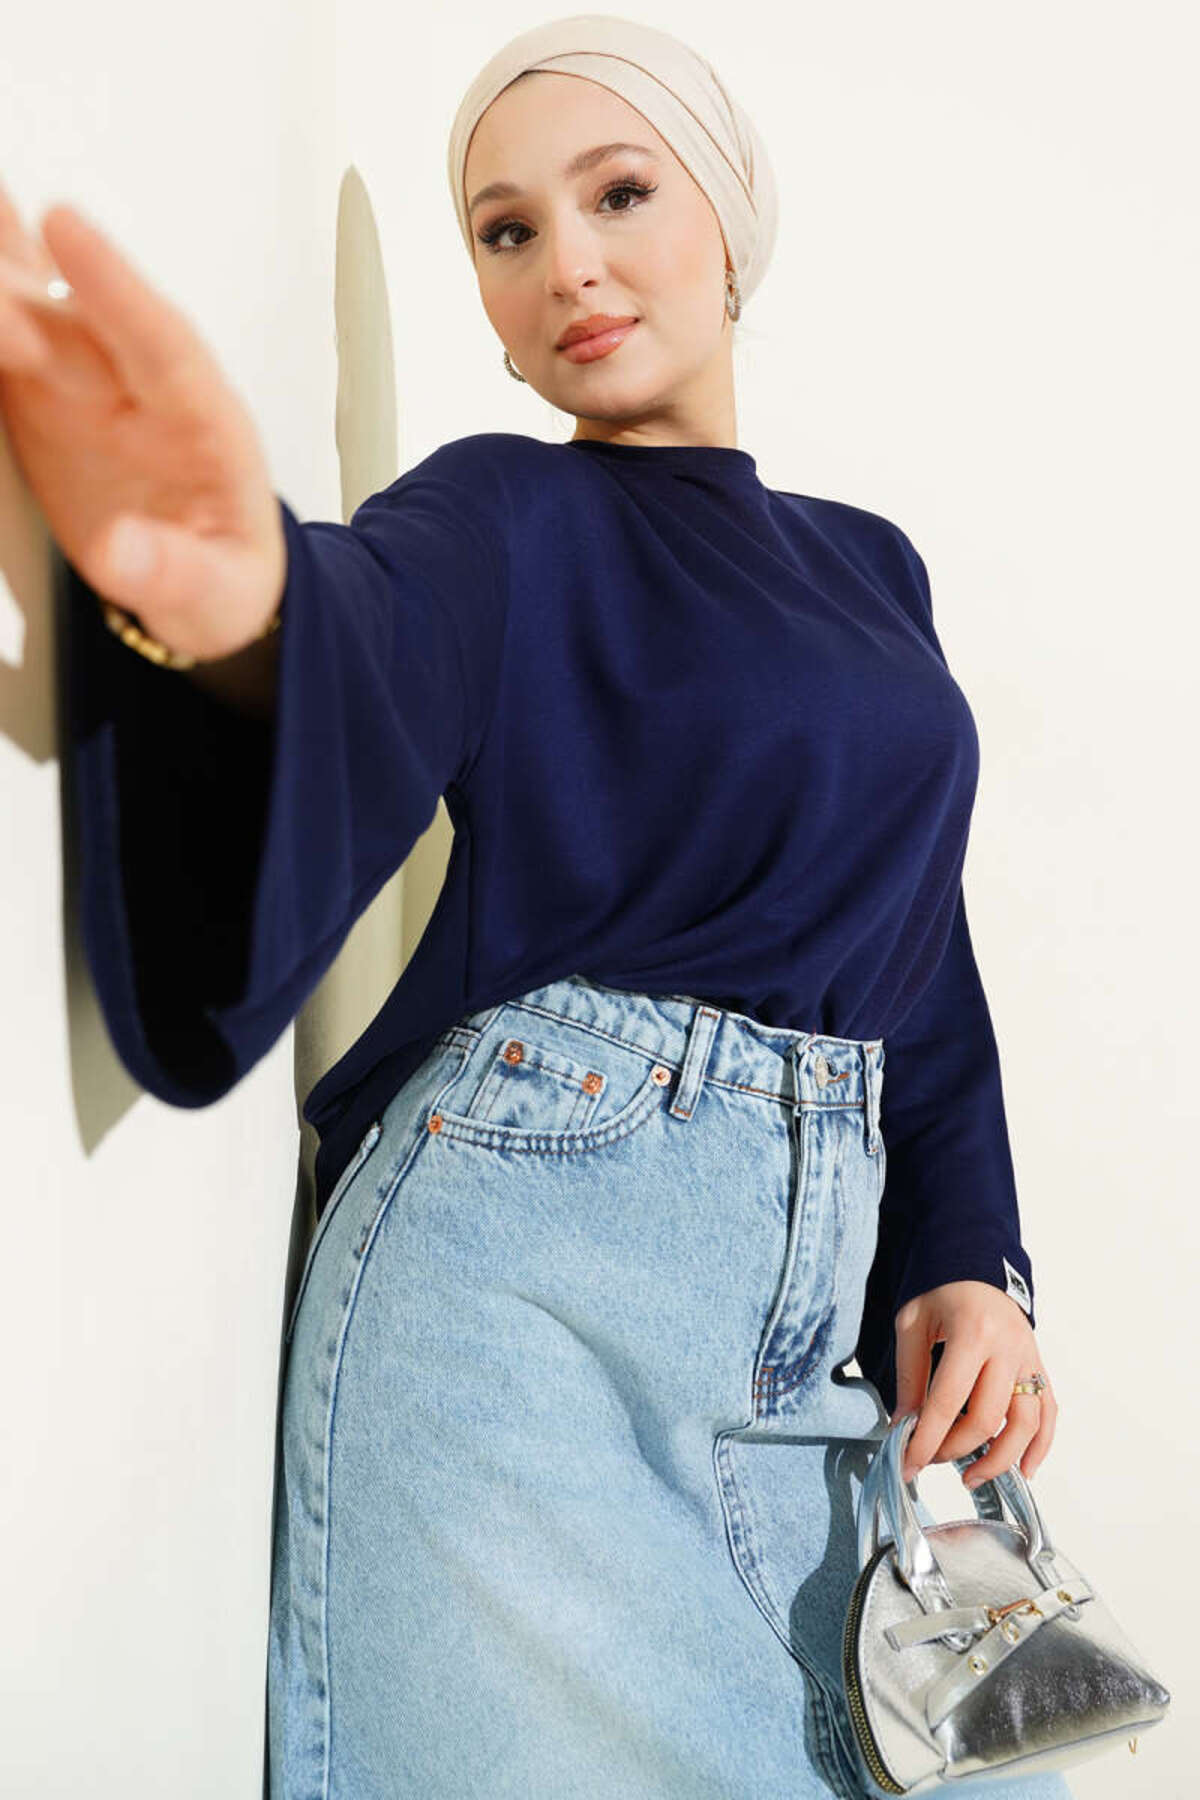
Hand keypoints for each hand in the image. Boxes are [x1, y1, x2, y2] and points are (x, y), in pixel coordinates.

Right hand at [0, 181, 284, 661]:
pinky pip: (6, 349)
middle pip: (76, 323)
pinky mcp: (44, 401)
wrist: (208, 585)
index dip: (112, 284)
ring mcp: (88, 387)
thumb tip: (122, 554)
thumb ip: (176, 573)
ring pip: (34, 316)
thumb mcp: (219, 597)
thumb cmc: (225, 580)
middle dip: (16, 293)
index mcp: (204, 422)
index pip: (160, 342)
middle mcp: (142, 387)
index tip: (65, 224)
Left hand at [888, 1279, 1057, 1487]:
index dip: (927, 1440)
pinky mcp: (1039, 1366)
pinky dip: (1040, 1445)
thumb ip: (910, 1375)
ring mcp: (1029, 1358)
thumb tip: (904, 1427)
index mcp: (973, 1333)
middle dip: (954, 1449)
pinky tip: (1024, 1469)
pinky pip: (1049, 1413)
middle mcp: (1008, 1348)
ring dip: (998, 1459)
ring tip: (970, 1477)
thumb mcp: (913, 1322)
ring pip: (1025, 1424)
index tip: (908, 1464)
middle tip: (929, 1459)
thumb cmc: (942, 1290)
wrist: (978, 1264)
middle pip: (987, 1419)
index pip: (948, 1402)